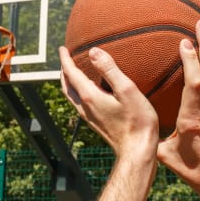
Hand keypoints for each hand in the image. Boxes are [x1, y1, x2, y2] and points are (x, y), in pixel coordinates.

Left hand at [60, 46, 158, 200]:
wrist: (137, 152)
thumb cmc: (137, 121)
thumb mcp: (126, 90)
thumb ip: (109, 70)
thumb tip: (93, 52)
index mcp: (90, 96)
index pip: (71, 73)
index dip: (65, 59)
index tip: (62, 48)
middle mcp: (85, 106)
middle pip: (66, 86)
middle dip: (64, 70)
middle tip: (65, 58)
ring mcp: (89, 116)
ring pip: (71, 96)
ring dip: (68, 82)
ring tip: (72, 72)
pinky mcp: (95, 123)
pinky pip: (79, 102)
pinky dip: (77, 91)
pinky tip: (88, 91)